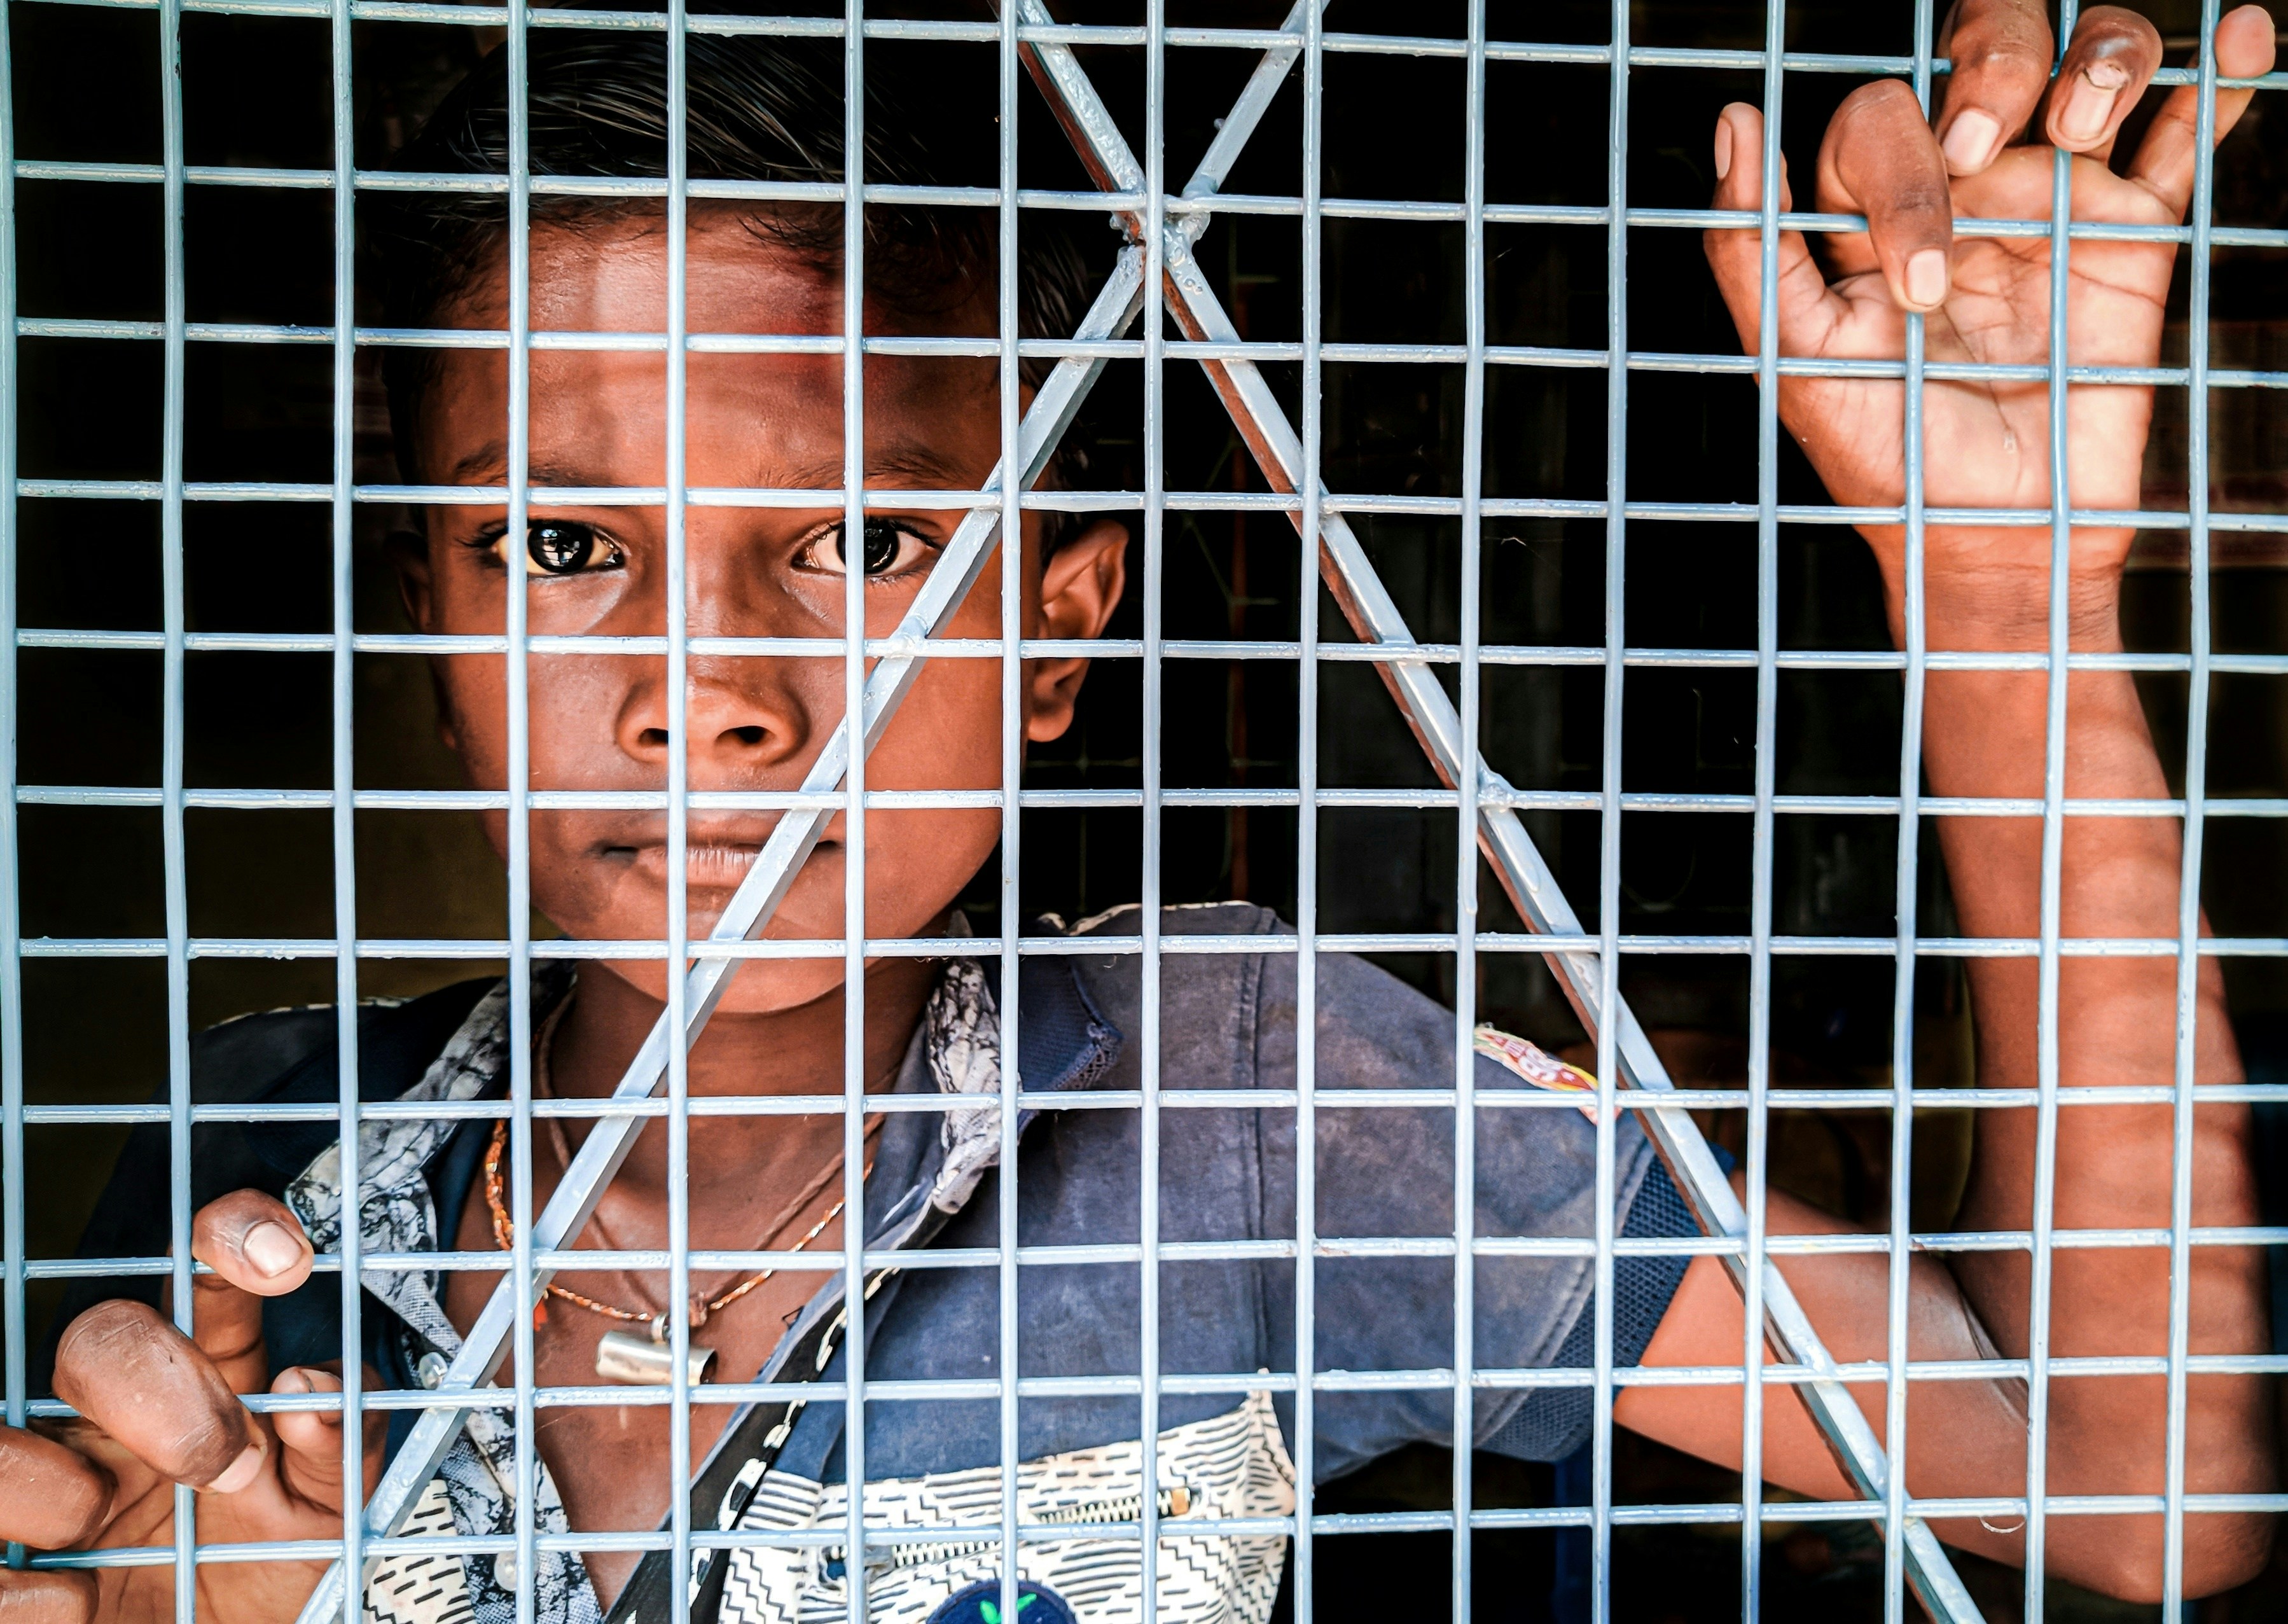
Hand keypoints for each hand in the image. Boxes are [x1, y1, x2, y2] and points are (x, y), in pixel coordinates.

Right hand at [0, 1191, 385, 1623]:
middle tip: (221, 1464)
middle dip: (158, 1387)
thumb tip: (309, 1391)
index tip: (280, 1259)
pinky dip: (28, 1591)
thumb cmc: (268, 1572)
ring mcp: (41, 1483)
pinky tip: (76, 1601)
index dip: (230, 1234)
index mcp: (203, 1377)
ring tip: (104, 1529)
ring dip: (55, 1486)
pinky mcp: (5, 1574)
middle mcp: (114, 1413)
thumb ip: (339, 1450)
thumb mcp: (328, 1515)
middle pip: (98, 1333)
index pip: (203, 1268)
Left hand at [1702, 0, 2276, 614]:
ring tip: (2087, 119)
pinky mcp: (2136, 231)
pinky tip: (2243, 35)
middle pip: (1986, 45)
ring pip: (2088, 62)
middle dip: (1994, 61)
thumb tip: (1731, 122)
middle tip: (1987, 144)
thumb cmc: (1888, 462)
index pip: (1879, 116)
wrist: (1996, 538)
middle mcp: (1964, 184)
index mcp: (1873, 209)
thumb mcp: (1798, 362)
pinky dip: (2220, 77)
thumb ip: (1752, 248)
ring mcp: (2054, 197)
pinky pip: (2187, 134)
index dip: (1896, 167)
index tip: (1924, 282)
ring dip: (2101, 52)